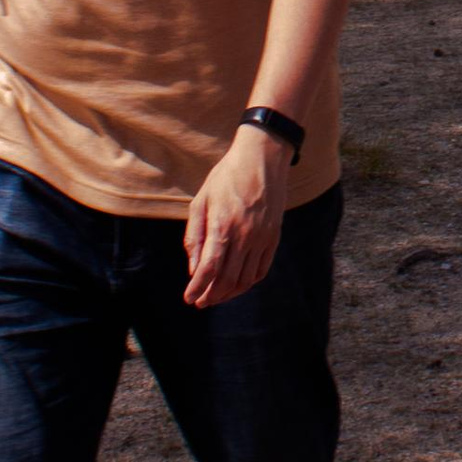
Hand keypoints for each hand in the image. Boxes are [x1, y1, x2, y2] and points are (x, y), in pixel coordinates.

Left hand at [184, 126, 292, 308]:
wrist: (262, 159)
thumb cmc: (226, 177)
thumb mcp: (201, 201)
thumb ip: (194, 236)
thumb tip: (193, 268)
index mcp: (222, 226)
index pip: (209, 268)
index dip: (197, 288)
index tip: (188, 298)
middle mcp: (244, 236)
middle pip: (227, 279)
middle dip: (211, 295)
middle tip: (200, 302)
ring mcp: (262, 238)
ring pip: (245, 279)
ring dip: (229, 293)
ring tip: (216, 297)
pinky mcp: (273, 237)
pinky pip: (261, 269)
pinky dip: (248, 283)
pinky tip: (237, 284)